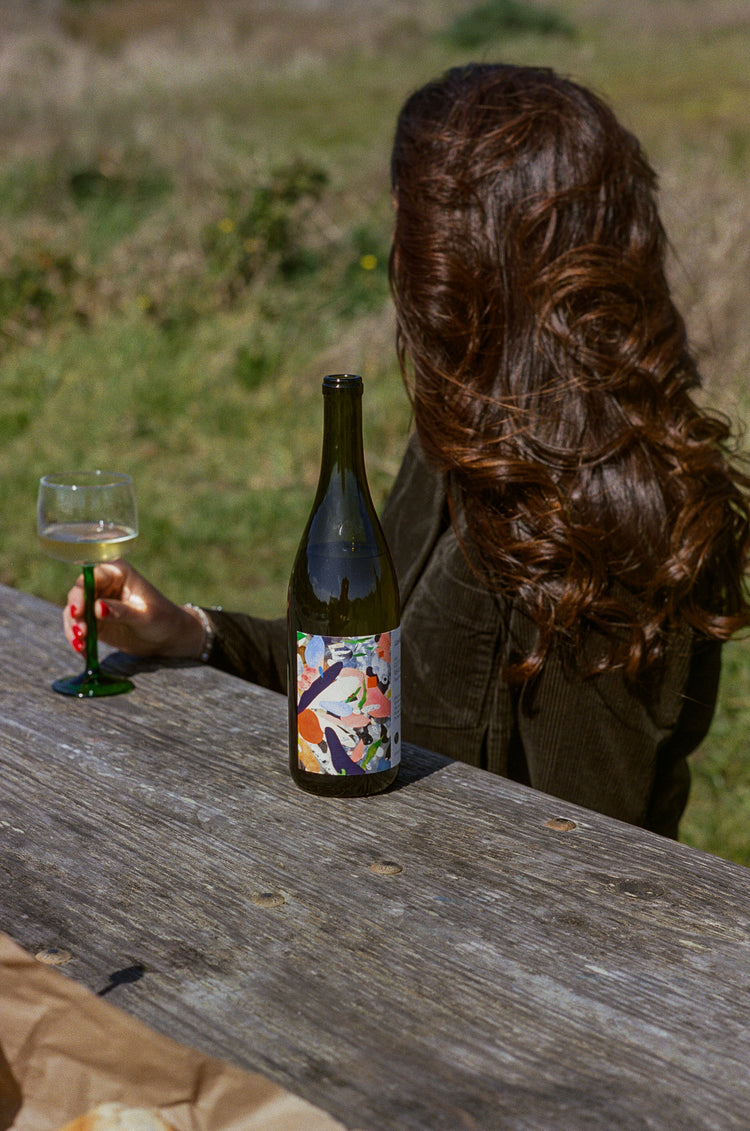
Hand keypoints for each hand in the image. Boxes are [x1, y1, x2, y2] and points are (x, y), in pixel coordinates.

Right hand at [63, 560, 205, 660]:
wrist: (169, 636)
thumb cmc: (163, 619)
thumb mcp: (144, 616)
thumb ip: (121, 611)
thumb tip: (98, 607)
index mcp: (117, 573)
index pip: (91, 578)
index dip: (80, 594)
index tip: (77, 612)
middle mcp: (103, 584)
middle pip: (77, 595)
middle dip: (74, 615)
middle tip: (79, 633)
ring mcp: (96, 602)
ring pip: (73, 612)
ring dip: (73, 629)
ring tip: (80, 645)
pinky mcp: (94, 620)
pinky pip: (78, 627)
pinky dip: (77, 638)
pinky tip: (82, 650)